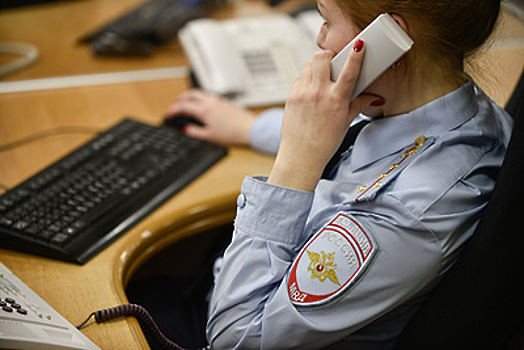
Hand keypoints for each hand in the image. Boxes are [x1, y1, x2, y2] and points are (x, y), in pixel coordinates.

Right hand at [165, 89, 255, 145]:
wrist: (250, 129)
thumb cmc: (233, 133)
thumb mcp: (209, 136)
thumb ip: (195, 132)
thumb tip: (186, 129)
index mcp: (204, 109)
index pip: (183, 106)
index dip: (173, 110)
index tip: (168, 114)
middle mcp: (210, 101)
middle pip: (190, 94)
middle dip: (180, 98)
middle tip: (175, 105)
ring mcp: (219, 100)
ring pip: (200, 93)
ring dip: (191, 96)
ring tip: (187, 104)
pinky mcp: (225, 102)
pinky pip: (209, 96)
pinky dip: (201, 99)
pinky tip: (203, 106)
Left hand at [268, 40, 382, 191]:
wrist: (301, 156)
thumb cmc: (324, 143)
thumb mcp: (345, 122)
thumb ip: (358, 104)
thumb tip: (374, 98)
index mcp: (336, 100)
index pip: (349, 71)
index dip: (356, 55)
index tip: (359, 45)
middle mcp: (318, 94)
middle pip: (322, 57)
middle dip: (329, 56)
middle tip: (333, 63)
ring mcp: (302, 94)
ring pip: (308, 65)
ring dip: (316, 66)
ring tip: (321, 78)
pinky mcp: (291, 97)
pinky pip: (299, 78)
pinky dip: (306, 79)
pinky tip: (310, 90)